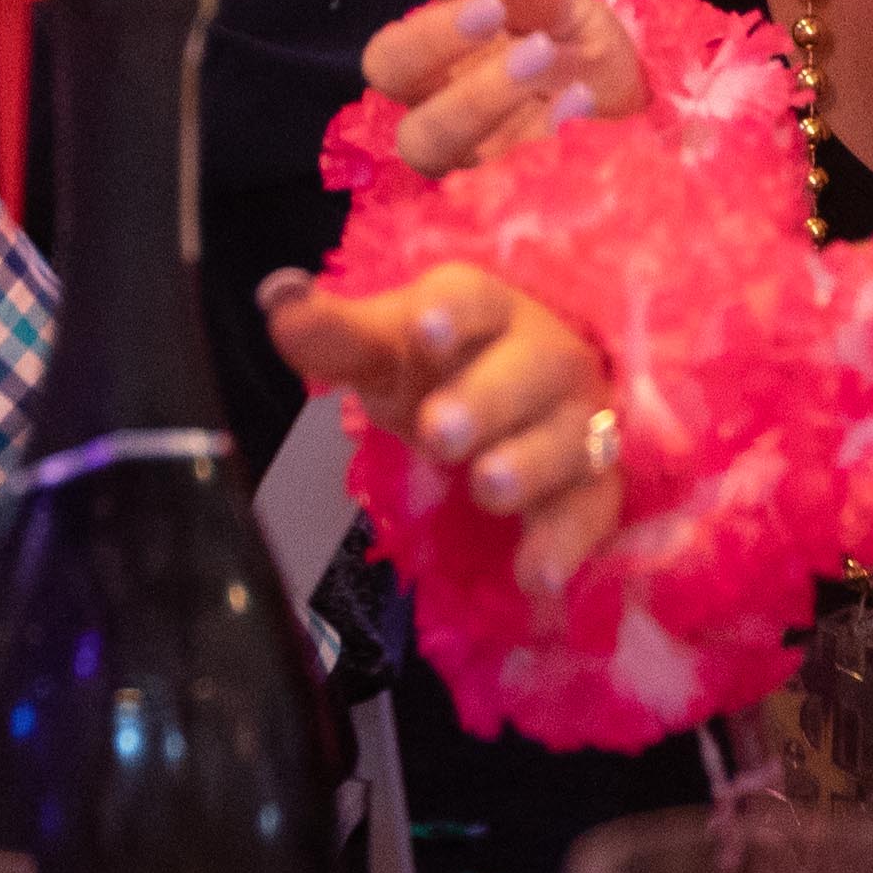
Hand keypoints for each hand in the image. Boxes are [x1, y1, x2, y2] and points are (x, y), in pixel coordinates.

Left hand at [266, 262, 624, 593]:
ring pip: (572, 437)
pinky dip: (568, 542)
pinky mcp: (594, 486)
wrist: (511, 410)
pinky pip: (594, 511)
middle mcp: (546, 358)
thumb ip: (334, 336)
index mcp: (489, 312)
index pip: (479, 298)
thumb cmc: (441, 369)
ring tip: (486, 488)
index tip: (422, 328)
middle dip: (488, 398)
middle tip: (438, 431)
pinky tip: (535, 574)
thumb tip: (278, 302)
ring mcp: (578, 422)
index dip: (454, 311)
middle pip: (534, 367)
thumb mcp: (383, 354)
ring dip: (531, 463)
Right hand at [351, 0, 649, 177]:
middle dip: (470, 97)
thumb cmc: (574, 47)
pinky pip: (524, 190)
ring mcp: (484, 176)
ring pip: (466, 176)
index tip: (491, 7)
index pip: (391, 64)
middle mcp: (445, 132)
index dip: (428, 40)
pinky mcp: (523, 201)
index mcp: (433, 76)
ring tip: (571, 82)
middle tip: (534, 49)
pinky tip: (588, 107)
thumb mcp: (563, 10)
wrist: (632, 99)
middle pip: (415, 136)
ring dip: (512, 131)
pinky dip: (556, 146)